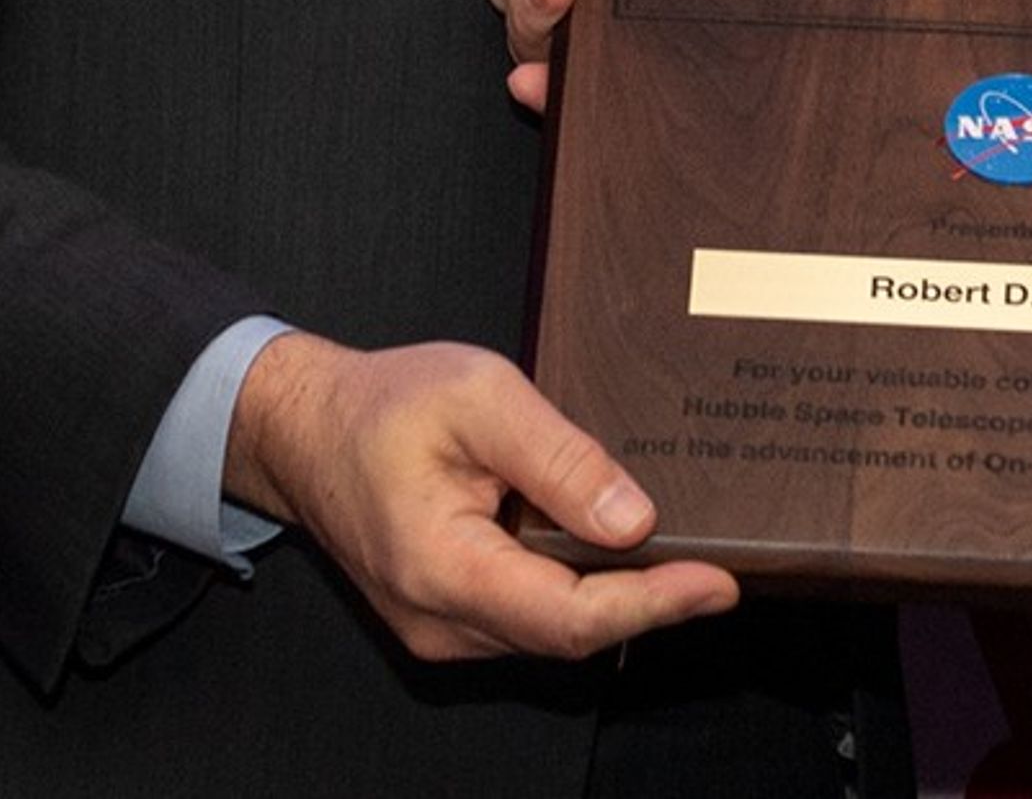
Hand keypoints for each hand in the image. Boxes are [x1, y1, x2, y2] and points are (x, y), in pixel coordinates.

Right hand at [224, 330, 736, 662]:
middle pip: (570, 633)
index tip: (717, 584)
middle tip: (724, 565)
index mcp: (443, 570)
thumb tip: (633, 519)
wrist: (308, 430)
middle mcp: (441, 620)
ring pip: (553, 630)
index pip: (570, 616)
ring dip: (618, 599)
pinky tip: (616, 553)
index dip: (652, 605)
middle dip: (650, 603)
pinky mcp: (451, 615)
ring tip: (684, 556)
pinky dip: (580, 590)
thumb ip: (559, 459)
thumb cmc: (384, 405)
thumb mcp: (481, 397)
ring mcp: (443, 627)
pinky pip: (530, 615)